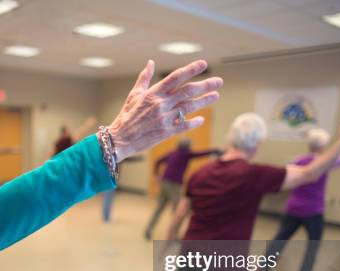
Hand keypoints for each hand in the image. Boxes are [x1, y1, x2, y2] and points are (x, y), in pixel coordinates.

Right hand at [108, 60, 222, 161]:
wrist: (120, 139)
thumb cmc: (126, 116)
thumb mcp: (134, 94)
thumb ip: (144, 78)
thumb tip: (151, 63)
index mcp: (153, 93)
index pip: (175, 77)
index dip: (190, 70)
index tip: (203, 64)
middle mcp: (161, 104)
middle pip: (187, 91)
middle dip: (205, 85)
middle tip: (219, 82)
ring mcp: (164, 118)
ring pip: (189, 107)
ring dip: (204, 101)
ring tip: (216, 96)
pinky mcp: (166, 132)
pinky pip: (183, 125)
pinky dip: (193, 122)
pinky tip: (201, 118)